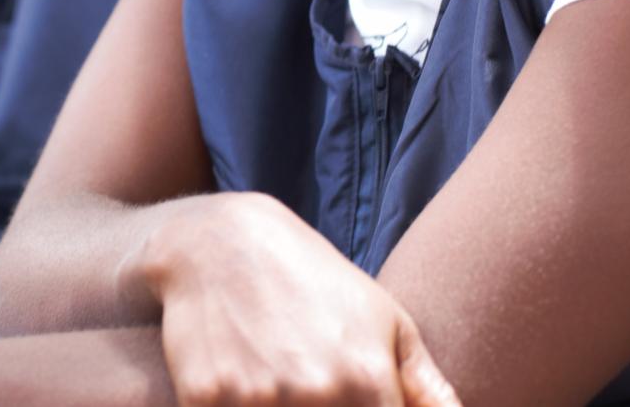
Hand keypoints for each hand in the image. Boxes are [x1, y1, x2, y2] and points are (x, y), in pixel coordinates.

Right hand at [142, 194, 459, 406]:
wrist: (218, 239)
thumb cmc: (310, 279)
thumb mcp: (382, 318)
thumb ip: (424, 385)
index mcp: (366, 380)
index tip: (352, 401)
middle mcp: (315, 393)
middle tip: (307, 386)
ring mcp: (255, 398)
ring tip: (273, 377)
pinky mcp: (205, 397)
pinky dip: (235, 406)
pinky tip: (238, 379)